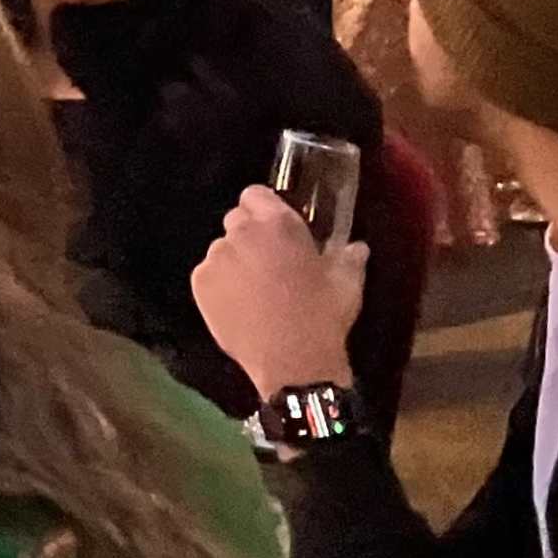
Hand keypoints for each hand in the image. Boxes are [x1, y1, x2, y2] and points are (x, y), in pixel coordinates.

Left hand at [189, 184, 367, 401]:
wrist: (294, 364)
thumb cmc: (323, 317)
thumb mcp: (347, 284)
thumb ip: (349, 257)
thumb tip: (356, 246)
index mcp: (277, 224)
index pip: (255, 194)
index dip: (264, 209)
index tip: (275, 229)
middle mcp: (240, 233)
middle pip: (236, 220)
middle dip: (250, 235)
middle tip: (269, 263)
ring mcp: (216, 258)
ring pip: (222, 249)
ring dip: (235, 261)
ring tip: (255, 290)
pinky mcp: (200, 284)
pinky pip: (209, 274)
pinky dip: (220, 284)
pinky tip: (239, 305)